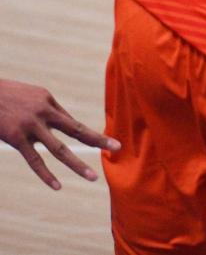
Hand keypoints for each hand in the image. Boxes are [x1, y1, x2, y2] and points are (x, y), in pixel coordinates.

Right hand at [0, 79, 119, 188]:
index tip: (108, 142)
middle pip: (76, 130)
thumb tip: (62, 123)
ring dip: (77, 164)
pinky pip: (34, 160)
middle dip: (97, 140)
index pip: (73, 123)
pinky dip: (46, 174)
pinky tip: (57, 186)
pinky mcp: (16, 137)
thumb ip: (46, 110)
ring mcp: (31, 125)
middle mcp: (44, 112)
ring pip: (59, 149)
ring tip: (92, 177)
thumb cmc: (8, 96)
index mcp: (49, 101)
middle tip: (116, 148)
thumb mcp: (31, 97)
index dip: (90, 135)